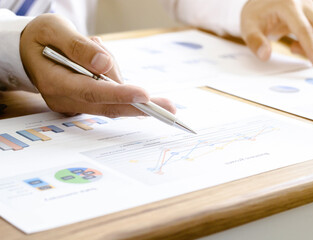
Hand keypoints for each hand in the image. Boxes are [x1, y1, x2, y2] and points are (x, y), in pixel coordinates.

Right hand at [20, 14, 175, 116]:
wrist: (30, 52)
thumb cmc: (42, 37)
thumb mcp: (55, 29)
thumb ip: (78, 46)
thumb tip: (104, 64)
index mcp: (55, 82)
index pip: (90, 91)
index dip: (118, 94)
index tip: (144, 95)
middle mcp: (66, 100)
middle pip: (108, 106)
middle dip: (140, 107)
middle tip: (170, 108)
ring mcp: (76, 105)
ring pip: (112, 103)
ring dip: (134, 96)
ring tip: (126, 73)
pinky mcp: (85, 103)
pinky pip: (111, 99)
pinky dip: (124, 91)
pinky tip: (123, 81)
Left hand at [241, 0, 312, 68]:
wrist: (260, 2)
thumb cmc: (255, 15)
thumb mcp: (248, 28)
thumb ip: (255, 42)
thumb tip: (265, 55)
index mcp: (288, 5)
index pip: (304, 29)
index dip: (311, 49)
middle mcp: (304, 3)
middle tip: (293, 50)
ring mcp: (312, 6)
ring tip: (293, 45)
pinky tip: (299, 41)